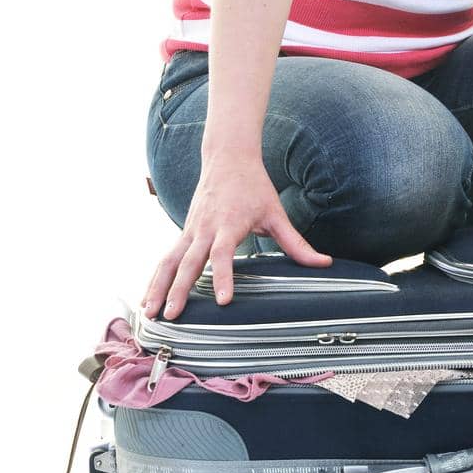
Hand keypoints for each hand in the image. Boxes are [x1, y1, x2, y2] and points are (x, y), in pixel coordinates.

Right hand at [141, 150, 332, 321]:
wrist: (228, 157)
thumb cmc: (254, 187)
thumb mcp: (277, 214)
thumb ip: (297, 243)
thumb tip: (325, 263)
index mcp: (229, 224)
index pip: (223, 253)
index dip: (224, 276)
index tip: (224, 300)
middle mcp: (205, 228)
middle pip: (189, 262)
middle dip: (178, 289)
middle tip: (172, 315)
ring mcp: (190, 230)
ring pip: (169, 261)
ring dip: (158, 286)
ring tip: (149, 313)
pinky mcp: (184, 232)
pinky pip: (166, 258)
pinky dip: (155, 278)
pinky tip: (147, 298)